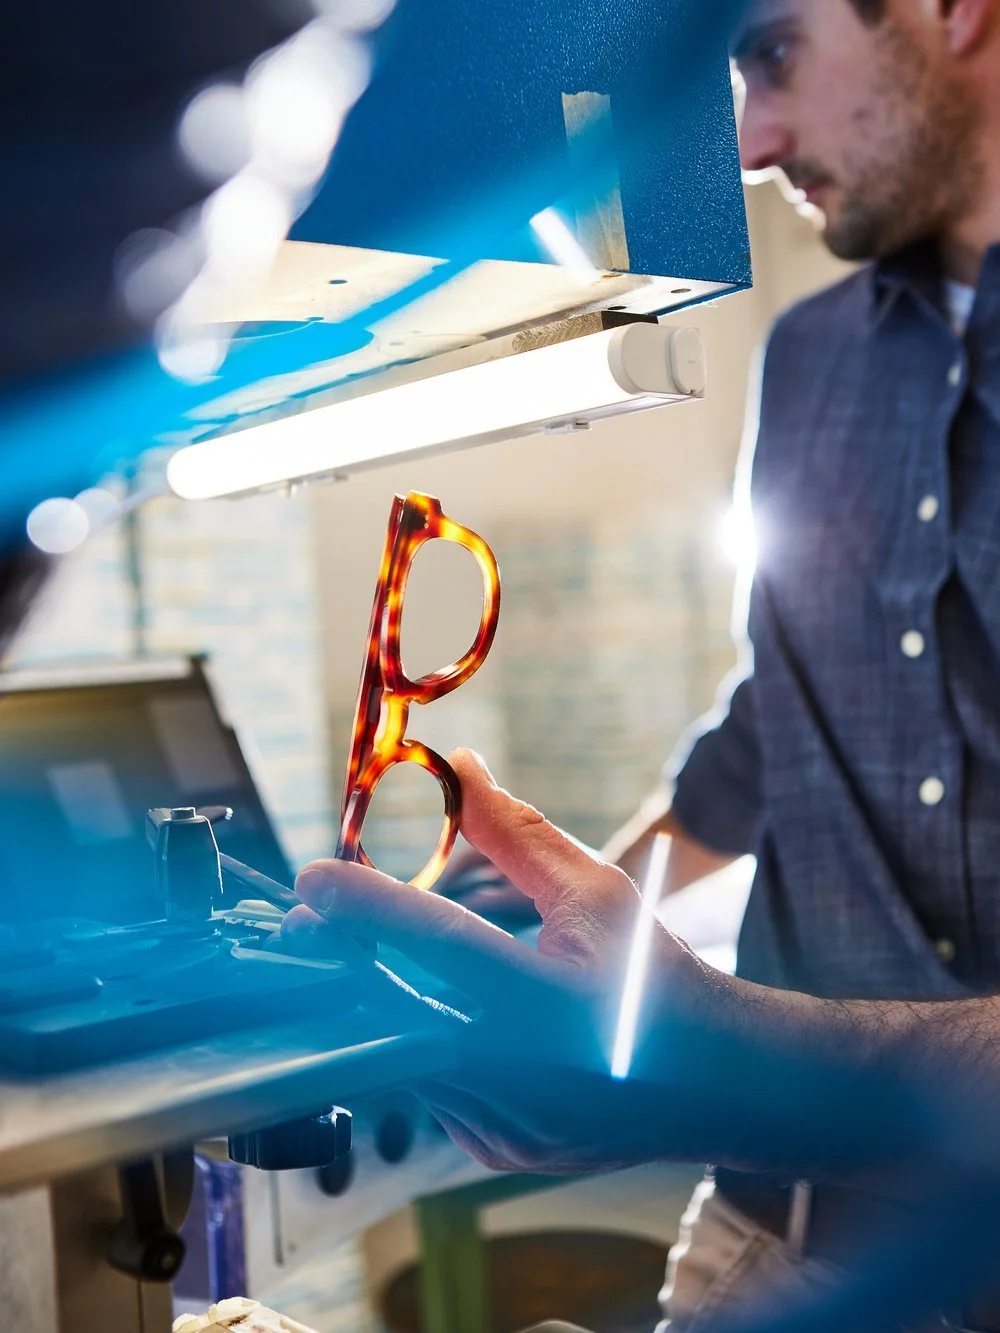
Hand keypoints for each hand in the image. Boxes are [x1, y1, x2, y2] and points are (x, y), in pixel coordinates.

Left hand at [283, 750, 726, 1174]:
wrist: (715, 1081)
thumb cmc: (658, 977)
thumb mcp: (597, 893)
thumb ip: (517, 835)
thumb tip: (459, 767)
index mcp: (560, 1008)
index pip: (446, 950)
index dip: (370, 908)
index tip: (315, 877)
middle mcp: (528, 1080)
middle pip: (397, 1015)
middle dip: (341, 961)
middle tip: (304, 920)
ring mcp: (505, 1125)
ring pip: (402, 1057)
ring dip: (368, 1000)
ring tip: (343, 951)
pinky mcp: (493, 1147)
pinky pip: (427, 1087)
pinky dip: (410, 1039)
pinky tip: (417, 1007)